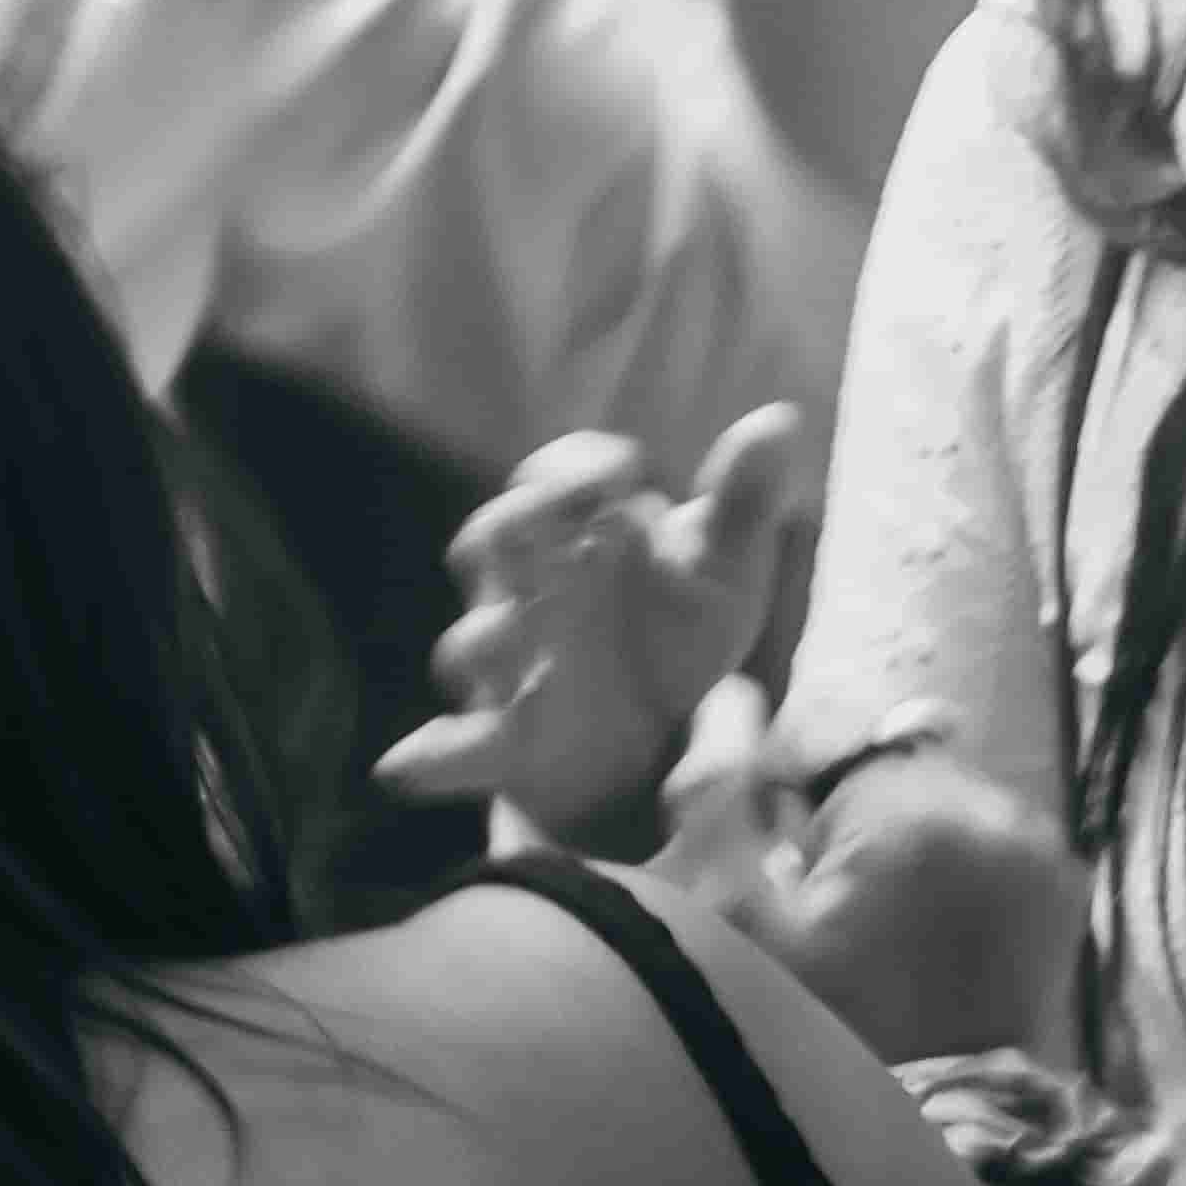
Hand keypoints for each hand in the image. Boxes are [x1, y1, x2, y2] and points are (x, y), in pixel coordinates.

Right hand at [382, 405, 814, 841]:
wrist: (671, 738)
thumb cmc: (683, 629)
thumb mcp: (726, 570)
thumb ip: (745, 500)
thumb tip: (780, 419)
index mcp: (576, 533)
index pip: (551, 479)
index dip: (576, 469)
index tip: (627, 472)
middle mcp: (530, 590)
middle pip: (490, 543)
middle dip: (514, 531)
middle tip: (550, 532)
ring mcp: (511, 666)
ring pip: (470, 644)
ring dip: (494, 640)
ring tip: (534, 643)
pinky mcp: (506, 744)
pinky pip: (453, 749)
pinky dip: (431, 757)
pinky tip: (405, 766)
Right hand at [653, 678, 1088, 1069]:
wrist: (933, 1122)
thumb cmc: (822, 1030)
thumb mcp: (743, 928)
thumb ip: (722, 802)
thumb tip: (734, 698)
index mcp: (917, 812)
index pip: (838, 747)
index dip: (800, 807)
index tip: (798, 876)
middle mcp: (997, 809)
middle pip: (899, 768)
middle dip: (862, 817)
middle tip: (843, 907)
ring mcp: (1043, 846)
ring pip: (950, 798)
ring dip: (916, 836)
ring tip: (890, 921)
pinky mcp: (1067, 882)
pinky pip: (997, 835)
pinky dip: (965, 863)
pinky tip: (939, 928)